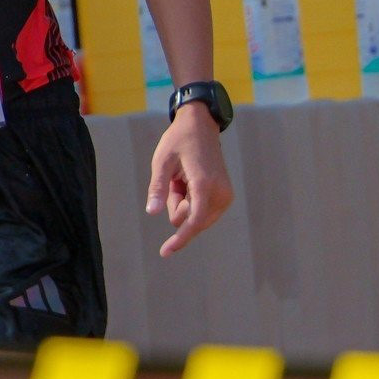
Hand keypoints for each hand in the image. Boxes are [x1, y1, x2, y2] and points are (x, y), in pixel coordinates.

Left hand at [146, 102, 233, 256]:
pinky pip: (201, 211)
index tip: (165, 252)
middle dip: (177, 204)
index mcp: (205, 185)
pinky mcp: (226, 197)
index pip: (192, 221)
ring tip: (182, 177)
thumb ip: (158, 188)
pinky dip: (190, 200)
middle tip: (175, 178)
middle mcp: (220, 194)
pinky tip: (188, 180)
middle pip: (189, 220)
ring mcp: (225, 196)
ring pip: (195, 217)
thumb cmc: (179, 141)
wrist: (201, 126)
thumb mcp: (162, 161)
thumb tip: (152, 212)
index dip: (179, 239)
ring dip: (183, 202)